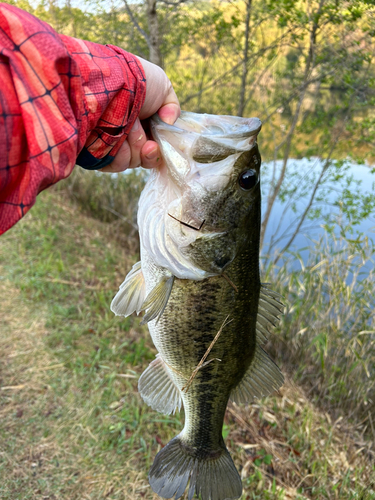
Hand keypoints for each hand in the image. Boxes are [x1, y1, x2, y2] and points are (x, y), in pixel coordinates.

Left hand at [100, 57, 179, 172]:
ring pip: (132, 161)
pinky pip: (115, 164)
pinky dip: (121, 154)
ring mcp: (112, 142)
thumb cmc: (137, 80)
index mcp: (141, 123)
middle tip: (148, 142)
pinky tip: (119, 138)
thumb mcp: (163, 88)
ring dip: (135, 147)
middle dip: (148, 151)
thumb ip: (172, 107)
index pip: (153, 148)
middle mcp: (126, 134)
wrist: (112, 80)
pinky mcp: (98, 151)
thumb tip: (169, 123)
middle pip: (144, 158)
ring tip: (130, 127)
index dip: (158, 151)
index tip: (158, 145)